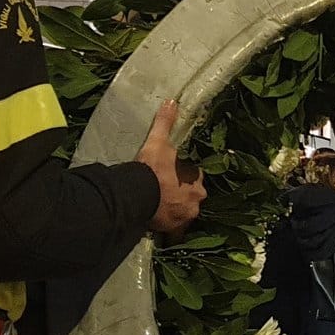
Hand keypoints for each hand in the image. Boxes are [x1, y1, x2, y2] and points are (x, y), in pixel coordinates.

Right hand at [137, 99, 205, 239]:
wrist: (137, 195)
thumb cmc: (152, 168)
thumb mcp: (158, 142)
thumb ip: (165, 123)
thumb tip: (172, 101)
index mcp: (196, 180)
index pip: (195, 176)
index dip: (184, 174)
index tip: (172, 173)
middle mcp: (196, 200)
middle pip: (192, 196)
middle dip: (183, 194)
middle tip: (166, 190)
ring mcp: (186, 217)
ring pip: (185, 213)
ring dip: (177, 210)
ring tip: (162, 206)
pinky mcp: (174, 230)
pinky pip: (176, 232)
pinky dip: (172, 230)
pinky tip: (163, 226)